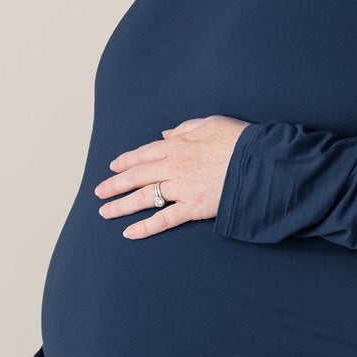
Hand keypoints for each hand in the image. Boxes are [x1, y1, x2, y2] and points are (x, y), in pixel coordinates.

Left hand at [96, 115, 249, 236]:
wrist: (257, 160)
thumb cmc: (237, 139)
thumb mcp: (209, 123)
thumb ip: (185, 128)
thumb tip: (166, 133)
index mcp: (176, 145)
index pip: (143, 154)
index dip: (125, 161)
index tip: (113, 167)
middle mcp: (173, 166)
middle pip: (136, 176)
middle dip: (114, 185)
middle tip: (99, 192)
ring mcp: (181, 188)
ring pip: (144, 198)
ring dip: (121, 206)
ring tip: (105, 212)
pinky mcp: (193, 208)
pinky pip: (164, 219)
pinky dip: (145, 227)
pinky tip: (129, 233)